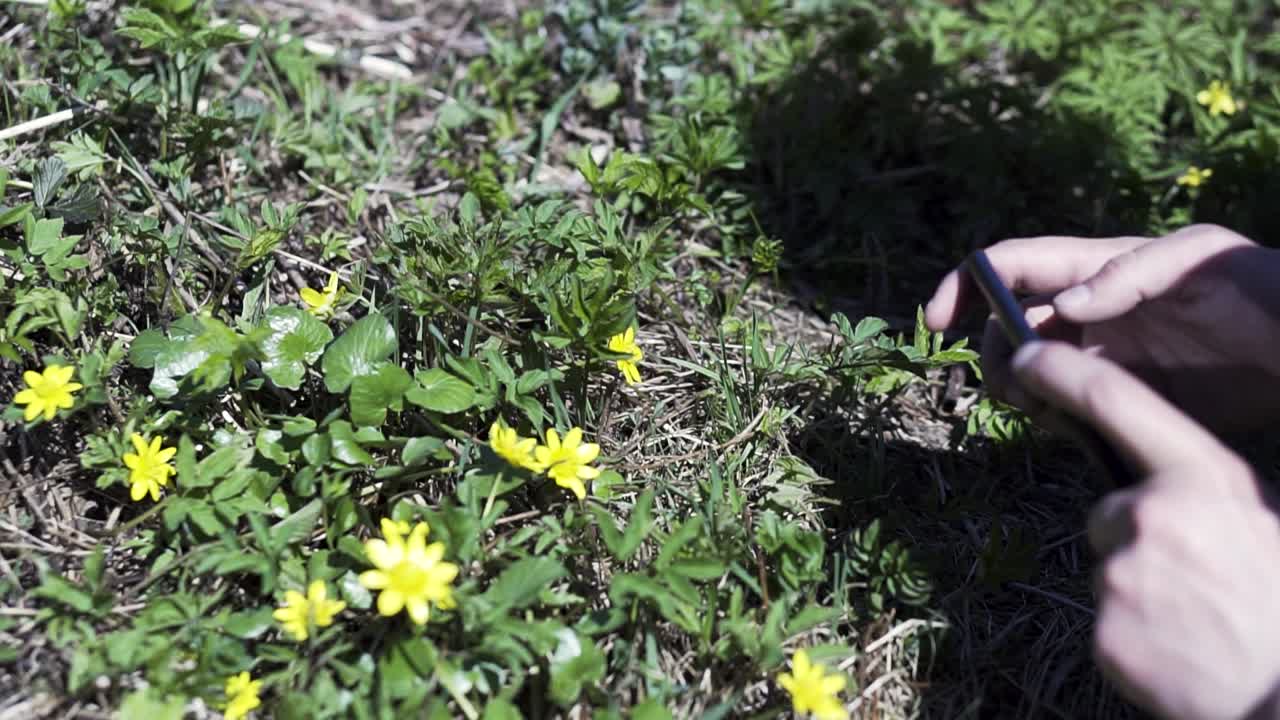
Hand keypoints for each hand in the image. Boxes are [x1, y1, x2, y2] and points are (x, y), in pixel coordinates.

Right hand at [925, 224, 1279, 431]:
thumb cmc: (1261, 288)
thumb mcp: (1200, 261)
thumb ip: (1130, 273)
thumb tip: (1061, 305)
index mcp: (1100, 267)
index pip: (1015, 265)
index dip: (965, 285)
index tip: (936, 322)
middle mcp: (1091, 309)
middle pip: (1010, 325)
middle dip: (994, 352)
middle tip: (1014, 387)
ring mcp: (1105, 353)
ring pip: (1030, 368)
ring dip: (1017, 387)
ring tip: (1043, 408)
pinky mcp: (1123, 395)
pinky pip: (1064, 405)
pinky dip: (1050, 416)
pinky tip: (1069, 424)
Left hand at [1012, 341, 1279, 719]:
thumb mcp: (1255, 513)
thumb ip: (1198, 484)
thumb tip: (1155, 472)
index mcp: (1202, 478)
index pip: (1117, 403)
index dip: (1063, 374)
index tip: (1030, 355)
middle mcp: (1153, 516)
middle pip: (1109, 509)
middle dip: (1139, 534)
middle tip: (1198, 574)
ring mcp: (1124, 576)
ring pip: (1109, 564)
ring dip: (1140, 585)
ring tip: (1197, 614)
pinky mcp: (1105, 631)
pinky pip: (1105, 616)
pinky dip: (1134, 630)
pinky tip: (1179, 644)